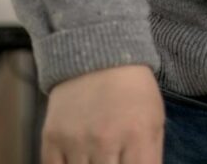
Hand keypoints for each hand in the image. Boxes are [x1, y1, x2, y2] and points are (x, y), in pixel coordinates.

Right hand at [42, 63, 165, 162]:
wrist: (97, 53)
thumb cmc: (132, 90)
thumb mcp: (154, 120)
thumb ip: (151, 157)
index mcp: (138, 135)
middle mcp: (106, 140)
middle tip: (110, 160)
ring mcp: (76, 141)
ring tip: (96, 157)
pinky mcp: (52, 138)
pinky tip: (76, 161)